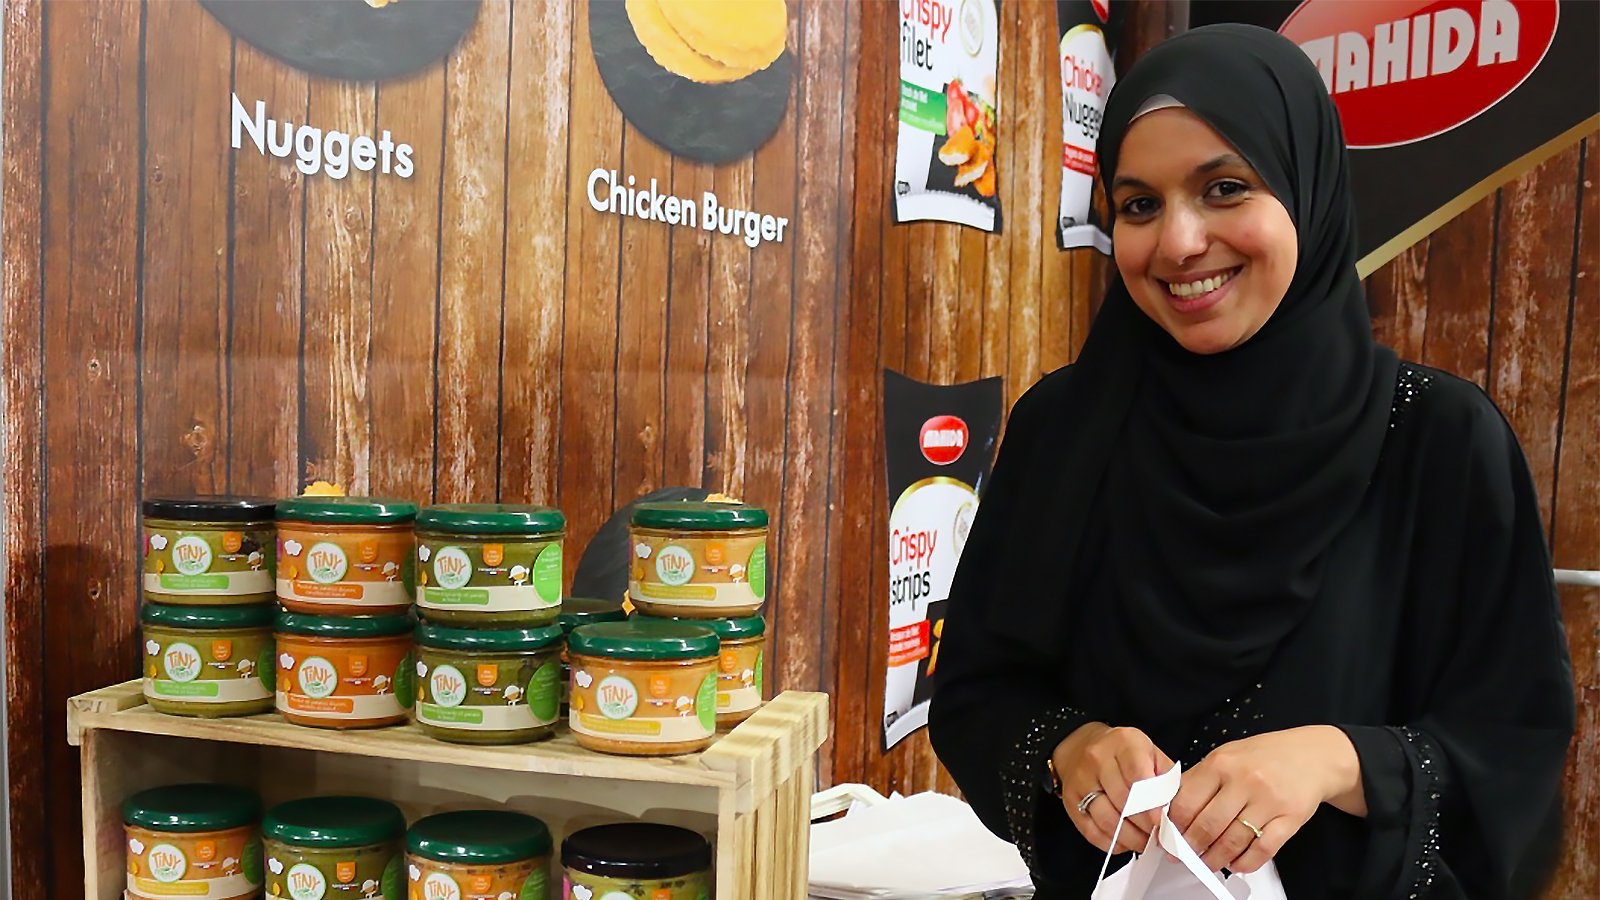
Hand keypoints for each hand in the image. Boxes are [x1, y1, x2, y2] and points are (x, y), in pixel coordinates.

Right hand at [1052, 722, 1175, 854]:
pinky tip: (1124, 843)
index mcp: (1124, 742)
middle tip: (1159, 837)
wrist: (1081, 746)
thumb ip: (1165, 778)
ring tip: (1144, 842)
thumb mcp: (1150, 752)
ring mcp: (1081, 780)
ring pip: (1107, 819)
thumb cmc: (1123, 753)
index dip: (1152, 803)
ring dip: (1130, 837)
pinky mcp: (1070, 800)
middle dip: (1144, 825)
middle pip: (1123, 800)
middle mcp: (1098, 758)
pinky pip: (1091, 830)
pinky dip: (1111, 843)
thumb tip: (1176, 812)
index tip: (1163, 822)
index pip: (1138, 775)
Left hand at [1167, 726, 1361, 873]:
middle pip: (1207, 826)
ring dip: (1215, 859)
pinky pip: (1263, 849)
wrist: (1312, 755)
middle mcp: (1244, 781)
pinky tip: (1236, 864)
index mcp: (1221, 763)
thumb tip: (1173, 809)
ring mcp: (1269, 801)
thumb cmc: (1265, 756)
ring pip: (1232, 841)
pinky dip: (1245, 862)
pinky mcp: (1290, 819)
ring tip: (1207, 863)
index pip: (1186, 802)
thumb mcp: (1227, 755)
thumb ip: (1200, 779)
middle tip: (1183, 856)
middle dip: (1191, 847)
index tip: (1167, 838)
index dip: (1173, 826)